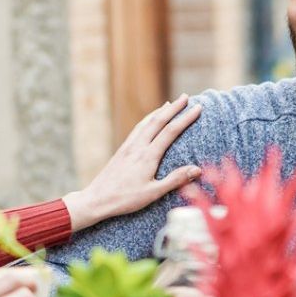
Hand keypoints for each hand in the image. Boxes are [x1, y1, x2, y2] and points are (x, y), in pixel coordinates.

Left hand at [63, 94, 201, 230]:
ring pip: (146, 122)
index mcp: (148, 156)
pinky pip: (137, 129)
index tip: (198, 108)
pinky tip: (149, 120)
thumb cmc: (126, 199)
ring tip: (170, 103)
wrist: (97, 198)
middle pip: (158, 121)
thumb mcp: (153, 193)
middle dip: (174, 107)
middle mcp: (138, 147)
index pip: (171, 131)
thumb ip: (176, 180)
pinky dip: (147, 120)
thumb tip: (197, 169)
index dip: (186, 118)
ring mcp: (128, 147)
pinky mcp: (122, 150)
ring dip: (160, 111)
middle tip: (186, 96)